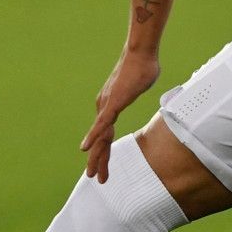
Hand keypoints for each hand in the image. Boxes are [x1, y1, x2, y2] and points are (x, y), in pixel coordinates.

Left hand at [80, 48, 160, 181]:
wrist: (141, 53)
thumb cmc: (143, 66)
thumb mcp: (140, 86)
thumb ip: (138, 91)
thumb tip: (145, 84)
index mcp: (110, 105)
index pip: (106, 133)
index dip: (104, 150)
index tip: (103, 164)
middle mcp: (104, 106)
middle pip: (101, 139)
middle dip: (99, 160)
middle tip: (96, 177)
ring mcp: (107, 105)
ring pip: (100, 137)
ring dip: (97, 157)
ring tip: (93, 173)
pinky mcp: (112, 103)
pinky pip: (102, 124)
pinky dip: (93, 137)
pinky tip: (86, 149)